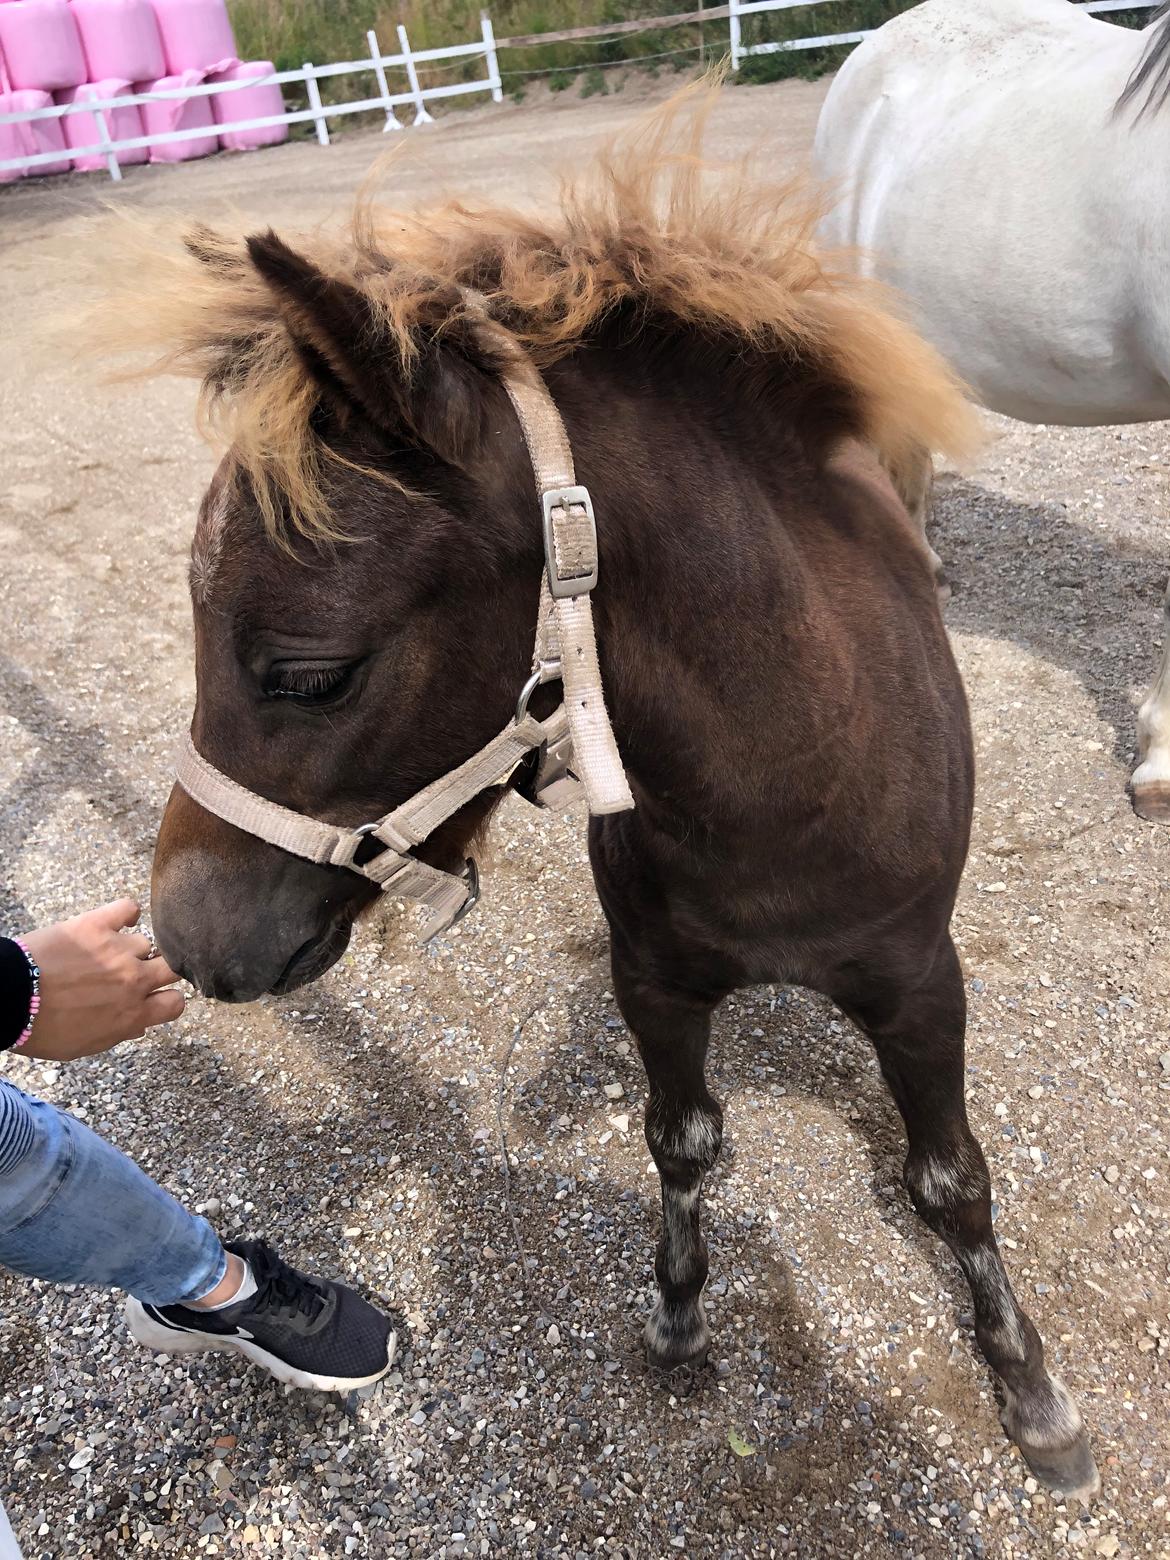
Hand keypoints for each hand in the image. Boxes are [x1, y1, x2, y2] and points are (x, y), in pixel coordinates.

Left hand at [18, 899, 184, 1060]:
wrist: (10, 999)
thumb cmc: (42, 1029)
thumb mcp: (84, 1046)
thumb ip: (118, 1033)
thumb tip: (139, 1025)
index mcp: (132, 1014)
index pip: (176, 1003)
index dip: (168, 998)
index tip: (155, 996)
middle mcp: (134, 981)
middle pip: (173, 969)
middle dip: (162, 971)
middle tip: (140, 973)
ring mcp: (118, 950)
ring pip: (144, 943)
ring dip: (130, 949)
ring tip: (106, 952)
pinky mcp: (99, 924)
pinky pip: (128, 909)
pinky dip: (127, 914)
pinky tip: (118, 921)